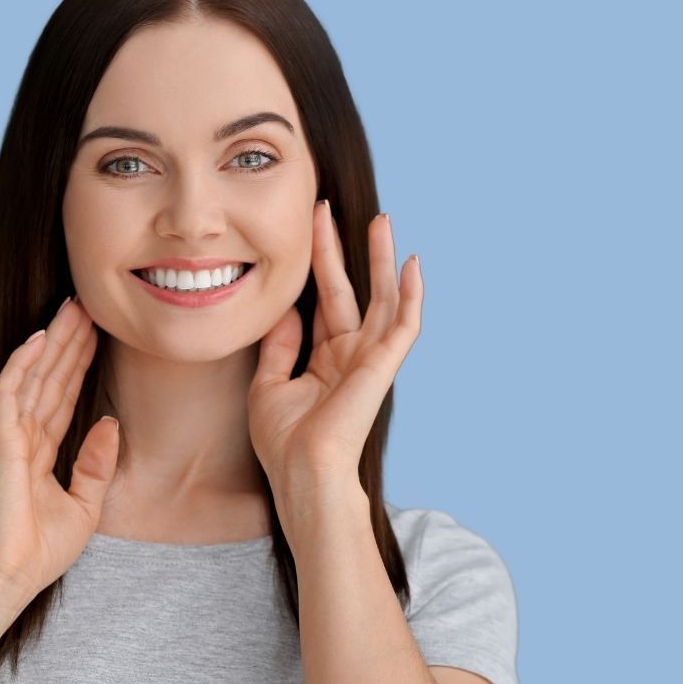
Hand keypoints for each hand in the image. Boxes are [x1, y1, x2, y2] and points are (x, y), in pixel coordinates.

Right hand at [0, 296, 119, 610]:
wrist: (8, 580)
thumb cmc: (38, 553)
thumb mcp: (85, 506)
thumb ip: (96, 465)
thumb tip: (111, 425)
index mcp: (39, 453)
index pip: (63, 397)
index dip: (79, 364)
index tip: (98, 334)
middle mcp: (21, 439)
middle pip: (49, 378)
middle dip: (68, 341)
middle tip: (87, 305)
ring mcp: (8, 438)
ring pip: (33, 376)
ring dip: (52, 341)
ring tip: (72, 308)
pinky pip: (9, 392)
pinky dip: (23, 363)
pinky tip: (40, 337)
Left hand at [248, 200, 422, 505]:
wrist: (302, 475)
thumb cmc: (284, 442)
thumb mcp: (270, 385)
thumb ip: (281, 346)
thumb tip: (284, 309)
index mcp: (327, 359)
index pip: (325, 302)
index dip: (317, 265)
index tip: (308, 227)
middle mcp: (352, 355)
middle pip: (351, 290)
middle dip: (343, 249)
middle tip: (330, 208)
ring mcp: (370, 360)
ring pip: (382, 298)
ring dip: (381, 259)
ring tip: (381, 220)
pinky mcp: (382, 366)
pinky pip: (404, 325)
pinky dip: (412, 296)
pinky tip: (413, 265)